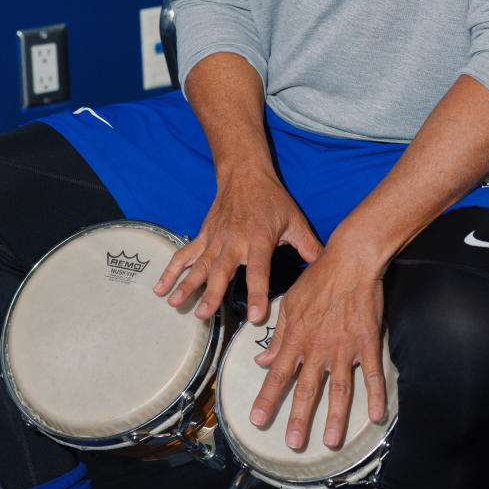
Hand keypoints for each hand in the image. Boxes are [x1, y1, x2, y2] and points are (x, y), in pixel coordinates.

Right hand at [152, 167, 321, 322]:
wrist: (244, 173)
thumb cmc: (273, 200)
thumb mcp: (295, 220)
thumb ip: (309, 247)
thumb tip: (328, 269)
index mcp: (259, 240)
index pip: (259, 270)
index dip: (257, 292)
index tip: (255, 315)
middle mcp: (234, 241)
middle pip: (222, 271)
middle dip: (212, 293)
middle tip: (203, 315)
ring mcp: (215, 239)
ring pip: (199, 265)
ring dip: (187, 284)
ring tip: (175, 303)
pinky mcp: (203, 236)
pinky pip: (185, 254)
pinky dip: (171, 270)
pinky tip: (160, 288)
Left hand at [250, 248, 386, 449]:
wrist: (351, 260)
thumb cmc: (318, 278)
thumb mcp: (289, 303)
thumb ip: (278, 335)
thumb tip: (263, 360)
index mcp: (297, 337)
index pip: (278, 373)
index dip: (267, 398)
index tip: (257, 420)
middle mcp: (318, 346)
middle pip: (307, 388)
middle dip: (299, 418)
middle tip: (293, 444)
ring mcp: (345, 346)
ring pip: (340, 388)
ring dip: (335, 417)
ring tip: (330, 441)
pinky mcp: (368, 341)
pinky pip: (372, 372)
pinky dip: (375, 394)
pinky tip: (378, 416)